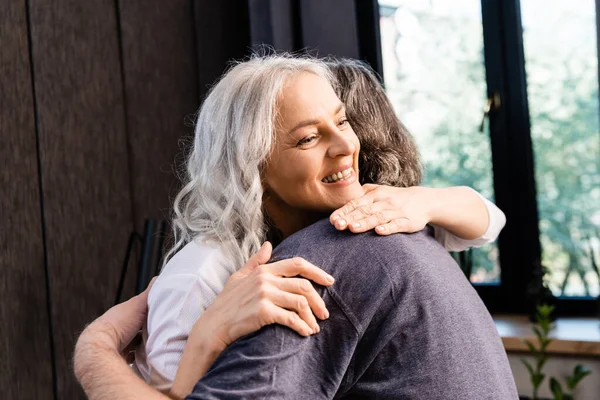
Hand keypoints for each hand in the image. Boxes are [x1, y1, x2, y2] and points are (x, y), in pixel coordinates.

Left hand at [74, 278, 155, 385]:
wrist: (100, 348)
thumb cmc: (117, 324)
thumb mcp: (138, 304)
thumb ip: (149, 293)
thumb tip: (159, 278)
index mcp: (124, 313)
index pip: (142, 311)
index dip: (154, 313)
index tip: (166, 315)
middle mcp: (119, 327)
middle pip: (140, 328)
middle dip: (150, 330)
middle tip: (164, 332)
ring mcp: (118, 343)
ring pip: (137, 343)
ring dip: (145, 345)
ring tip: (157, 346)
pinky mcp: (118, 357)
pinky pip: (133, 357)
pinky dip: (140, 357)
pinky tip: (146, 357)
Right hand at [196, 242, 333, 349]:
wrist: (213, 325)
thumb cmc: (226, 303)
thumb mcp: (239, 276)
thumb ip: (256, 261)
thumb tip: (269, 244)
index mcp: (263, 270)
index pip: (297, 264)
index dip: (317, 271)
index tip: (330, 281)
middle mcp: (265, 279)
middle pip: (303, 285)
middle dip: (318, 300)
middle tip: (324, 313)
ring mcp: (264, 295)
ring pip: (300, 302)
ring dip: (311, 316)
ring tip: (315, 327)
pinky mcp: (263, 312)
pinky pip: (291, 318)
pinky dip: (302, 326)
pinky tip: (305, 333)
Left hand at [330, 184, 433, 235]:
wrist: (424, 200)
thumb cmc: (395, 198)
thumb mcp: (378, 191)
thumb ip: (361, 194)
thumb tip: (342, 202)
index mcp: (374, 195)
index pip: (355, 203)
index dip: (343, 212)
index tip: (332, 220)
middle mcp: (383, 202)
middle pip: (364, 210)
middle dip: (350, 218)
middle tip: (337, 225)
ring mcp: (396, 211)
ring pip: (378, 217)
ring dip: (365, 223)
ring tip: (352, 228)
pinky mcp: (407, 221)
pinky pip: (397, 224)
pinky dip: (388, 228)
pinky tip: (379, 232)